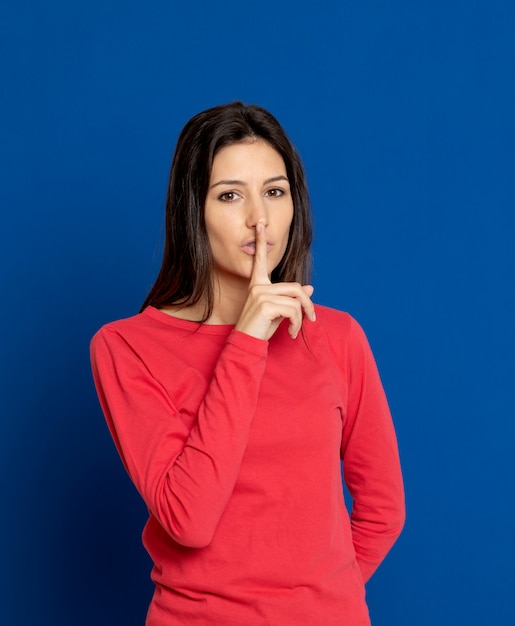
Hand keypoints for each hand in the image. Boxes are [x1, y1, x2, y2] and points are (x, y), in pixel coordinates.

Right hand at [234, 222, 315, 340]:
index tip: (261, 225)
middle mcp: (258, 286)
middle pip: (295, 287)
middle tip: (311, 319)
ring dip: (302, 317)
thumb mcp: (279, 312)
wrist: (246, 344)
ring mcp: (260, 294)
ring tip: (294, 330)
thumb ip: (292, 299)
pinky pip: (293, 310)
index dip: (260, 242)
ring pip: (296, 300)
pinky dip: (296, 323)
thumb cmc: (260, 329)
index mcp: (257, 285)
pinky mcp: (265, 304)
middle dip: (308, 304)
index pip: (260, 261)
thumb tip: (310, 288)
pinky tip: (290, 333)